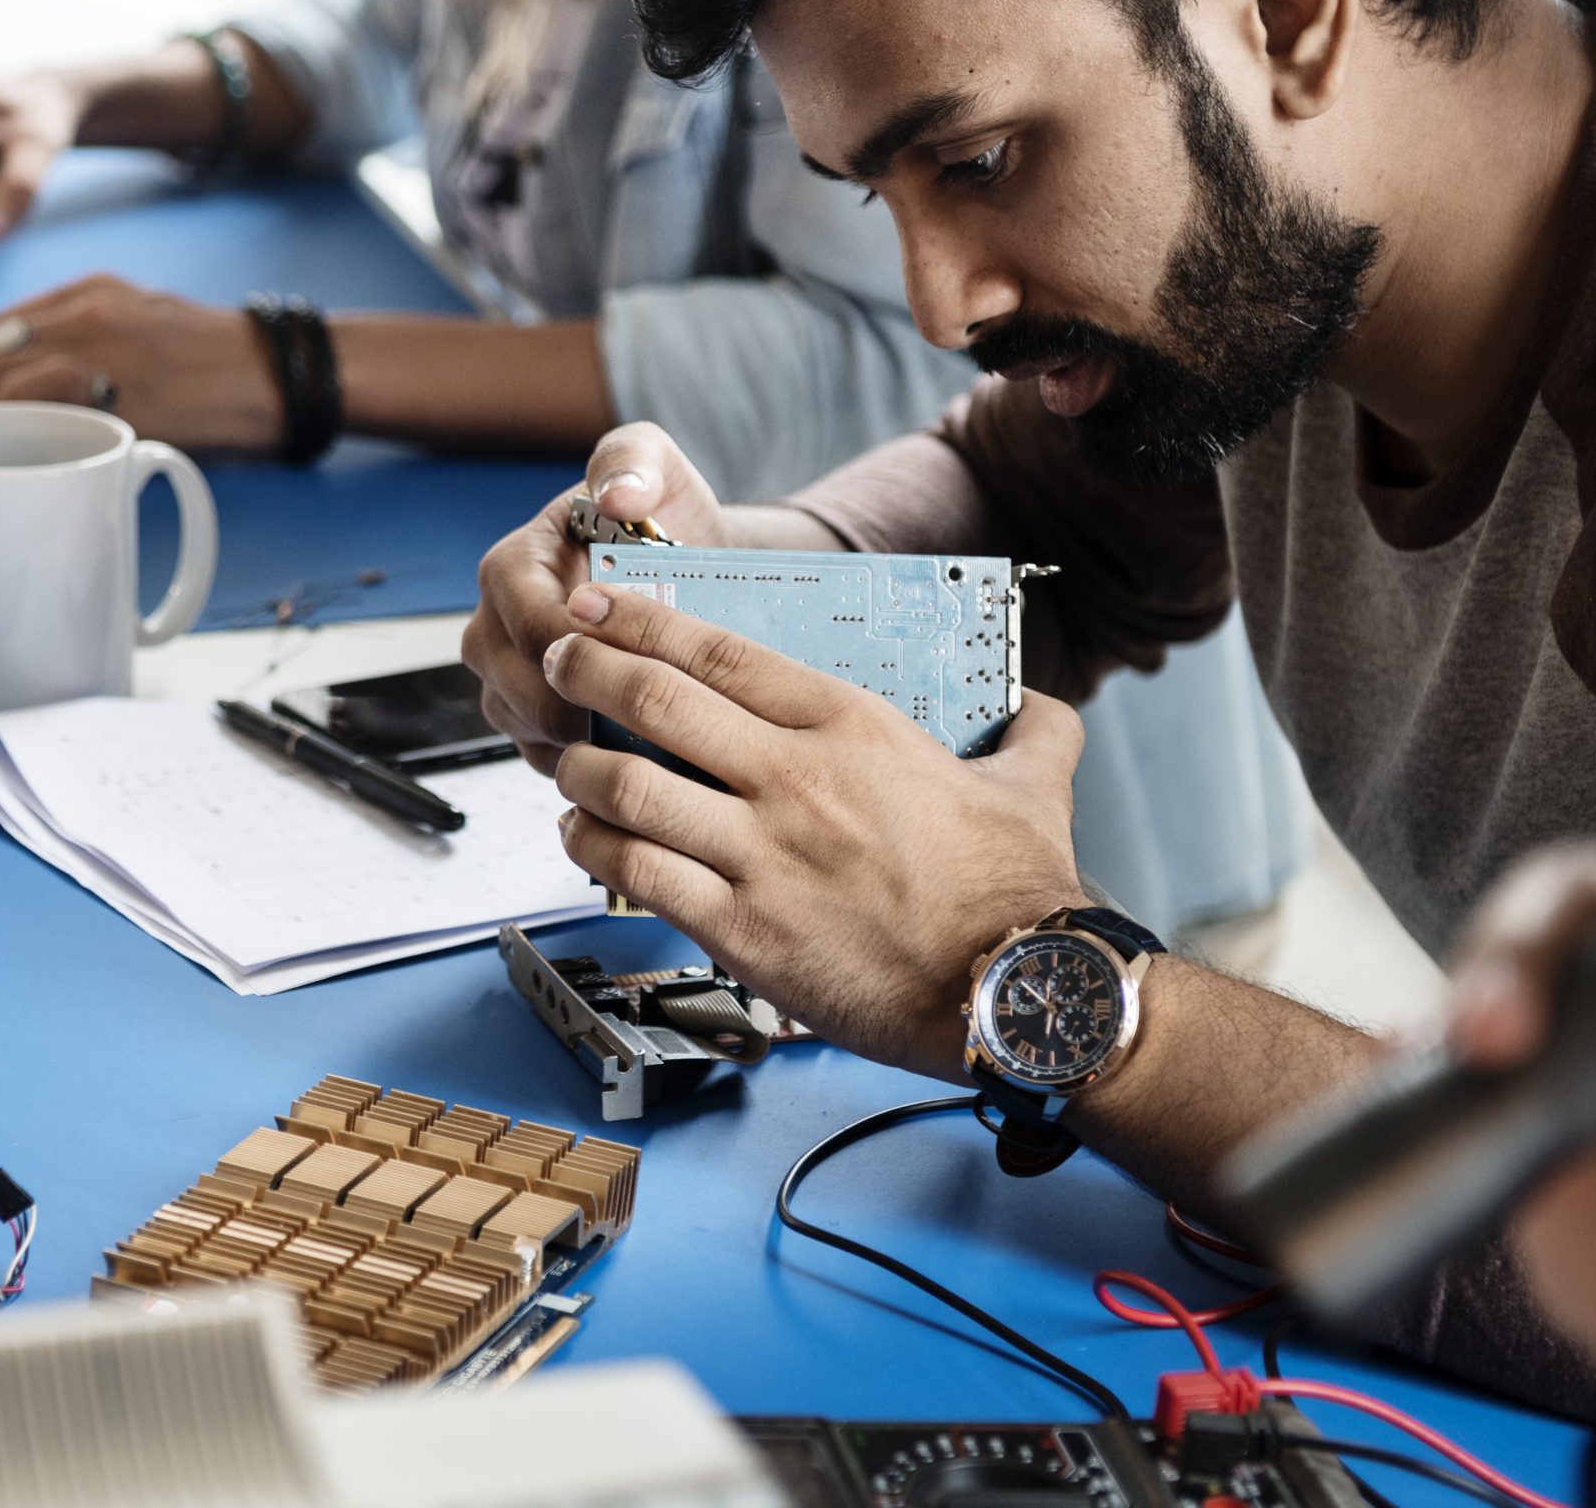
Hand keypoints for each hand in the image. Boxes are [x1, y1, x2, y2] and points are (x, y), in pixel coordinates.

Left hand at [0, 275, 285, 453]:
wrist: (285, 373)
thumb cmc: (223, 367)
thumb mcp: (150, 333)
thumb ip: (95, 352)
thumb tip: (38, 403)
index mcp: (93, 293)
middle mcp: (89, 310)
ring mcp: (105, 346)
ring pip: (2, 372)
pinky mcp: (125, 388)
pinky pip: (44, 400)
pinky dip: (8, 424)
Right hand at [460, 423, 732, 775]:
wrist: (687, 566)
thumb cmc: (663, 516)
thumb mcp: (655, 467)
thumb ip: (633, 461)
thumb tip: (618, 493)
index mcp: (511, 567)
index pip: (525, 619)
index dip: (575, 646)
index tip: (633, 658)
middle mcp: (493, 626)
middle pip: (513, 686)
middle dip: (577, 705)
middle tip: (645, 715)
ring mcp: (506, 678)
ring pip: (524, 729)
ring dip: (581, 743)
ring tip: (645, 739)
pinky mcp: (529, 721)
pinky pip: (542, 757)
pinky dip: (585, 765)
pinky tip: (635, 756)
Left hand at [541, 581, 1085, 1081]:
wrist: (1017, 994)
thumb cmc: (1020, 892)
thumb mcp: (1036, 780)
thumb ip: (1032, 726)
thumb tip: (1034, 702)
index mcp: (853, 727)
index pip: (721, 652)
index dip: (644, 618)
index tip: (601, 601)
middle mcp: (796, 781)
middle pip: (658, 701)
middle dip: (588, 667)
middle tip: (559, 656)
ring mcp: (763, 856)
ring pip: (629, 788)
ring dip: (580, 767)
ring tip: (565, 759)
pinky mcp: (743, 931)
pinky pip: (638, 874)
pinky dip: (594, 850)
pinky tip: (583, 840)